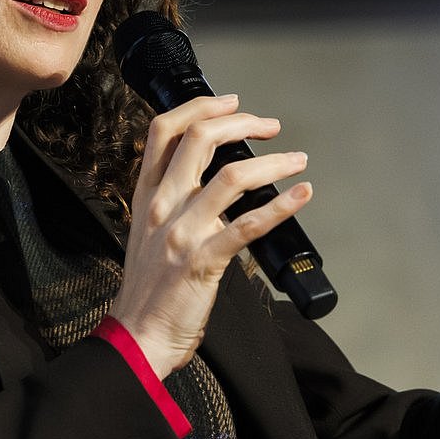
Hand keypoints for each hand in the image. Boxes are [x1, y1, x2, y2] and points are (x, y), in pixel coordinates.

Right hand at [107, 95, 311, 377]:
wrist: (138, 336)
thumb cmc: (149, 290)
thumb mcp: (150, 233)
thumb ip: (176, 204)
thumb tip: (216, 184)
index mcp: (147, 196)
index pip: (164, 131)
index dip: (201, 107)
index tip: (232, 103)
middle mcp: (162, 207)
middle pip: (199, 139)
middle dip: (242, 123)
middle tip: (270, 126)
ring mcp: (182, 233)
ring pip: (231, 177)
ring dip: (273, 162)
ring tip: (297, 160)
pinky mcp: (203, 261)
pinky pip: (247, 226)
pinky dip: (280, 206)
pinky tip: (301, 194)